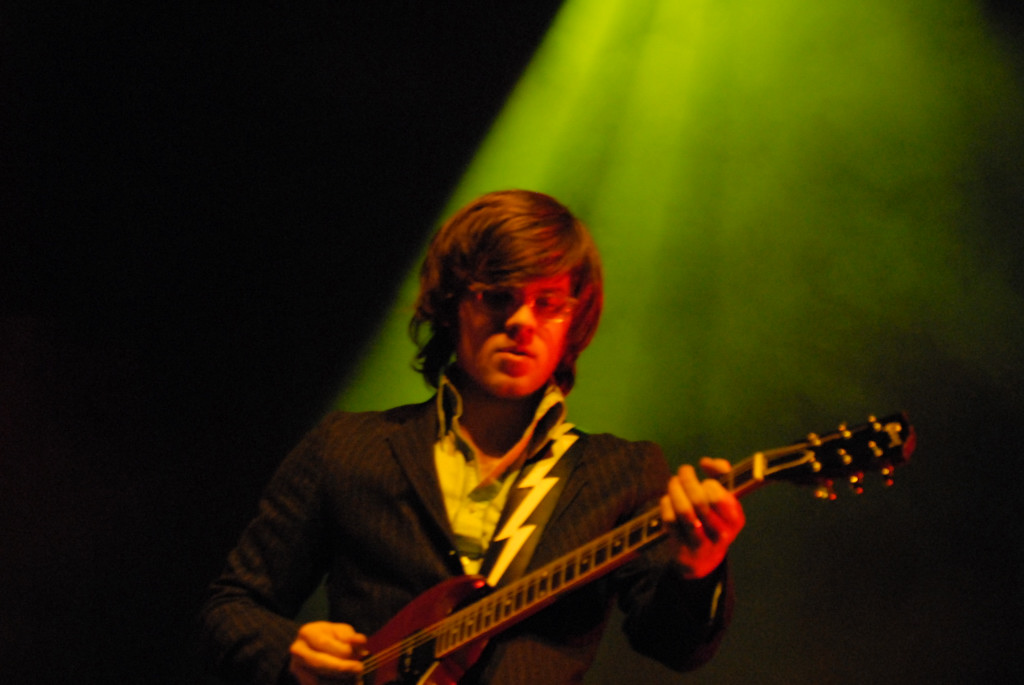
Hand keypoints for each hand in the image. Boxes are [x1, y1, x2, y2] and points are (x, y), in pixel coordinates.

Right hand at [288, 621, 367, 684]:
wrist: (313, 648)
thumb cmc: (331, 638)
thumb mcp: (341, 632)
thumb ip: (351, 637)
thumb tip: (360, 640)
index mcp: (307, 633)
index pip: (325, 644)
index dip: (344, 652)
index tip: (360, 656)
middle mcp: (298, 651)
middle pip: (320, 664)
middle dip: (342, 668)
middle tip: (359, 670)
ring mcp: (297, 669)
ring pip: (318, 680)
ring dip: (340, 681)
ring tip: (356, 679)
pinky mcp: (302, 682)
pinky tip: (347, 682)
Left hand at [660, 457, 745, 578]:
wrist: (703, 558)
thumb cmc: (714, 518)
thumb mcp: (726, 500)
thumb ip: (722, 474)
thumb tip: (707, 462)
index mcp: (735, 520)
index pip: (720, 498)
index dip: (709, 484)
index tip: (705, 481)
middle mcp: (721, 533)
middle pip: (699, 501)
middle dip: (688, 480)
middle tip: (684, 471)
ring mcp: (700, 542)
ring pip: (684, 511)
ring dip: (675, 490)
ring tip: (674, 481)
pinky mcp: (681, 547)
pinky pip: (670, 520)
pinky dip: (666, 504)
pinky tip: (668, 498)